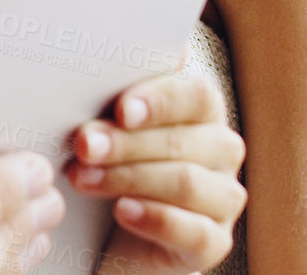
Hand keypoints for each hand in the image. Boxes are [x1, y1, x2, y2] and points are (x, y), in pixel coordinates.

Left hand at [68, 71, 246, 274]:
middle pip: (181, 140)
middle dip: (125, 142)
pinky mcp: (214, 240)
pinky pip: (194, 231)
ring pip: (185, 182)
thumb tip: (95, 65)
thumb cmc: (109, 161)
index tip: (122, 109)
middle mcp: (221, 149)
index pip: (196, 94)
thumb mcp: (106, 125)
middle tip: (83, 144)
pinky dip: (155, 219)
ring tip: (83, 178)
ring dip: (127, 178)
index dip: (160, 100)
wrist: (109, 232)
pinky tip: (123, 211)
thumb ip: (111, 99)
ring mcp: (222, 197)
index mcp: (201, 109)